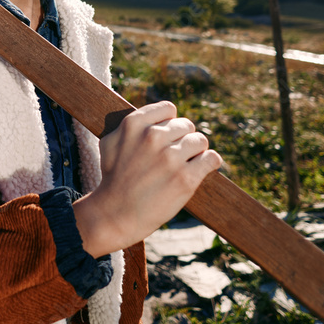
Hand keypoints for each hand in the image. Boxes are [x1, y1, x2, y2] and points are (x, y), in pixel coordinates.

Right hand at [72, 101, 221, 257]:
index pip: (169, 109)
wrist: (115, 214)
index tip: (165, 138)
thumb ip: (131, 124)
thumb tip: (155, 116)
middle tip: (173, 157)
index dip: (168, 123)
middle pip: (186, 125)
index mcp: (134, 124)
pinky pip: (212, 159)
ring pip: (200, 140)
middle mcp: (153, 136)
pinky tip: (199, 170)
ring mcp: (170, 158)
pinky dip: (209, 163)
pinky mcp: (186, 178)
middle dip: (182, 140)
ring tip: (185, 165)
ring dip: (196, 152)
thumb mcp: (110, 141)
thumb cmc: (113, 178)